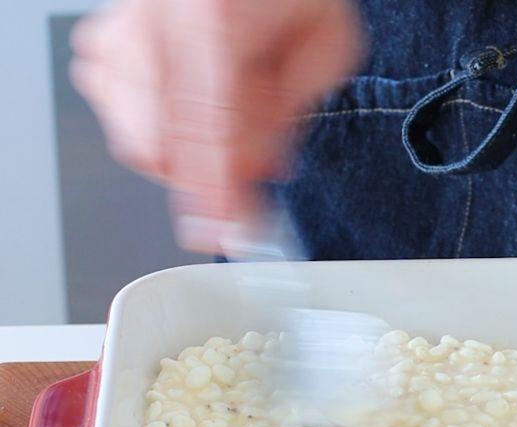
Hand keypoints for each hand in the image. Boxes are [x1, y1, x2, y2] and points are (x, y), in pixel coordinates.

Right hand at [70, 0, 362, 252]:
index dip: (212, 190)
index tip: (222, 231)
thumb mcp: (326, 44)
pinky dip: (160, 125)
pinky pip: (118, 109)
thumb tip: (257, 171)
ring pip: (134, 133)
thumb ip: (290, 113)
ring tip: (235, 114)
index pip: (204, 127)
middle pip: (156, 139)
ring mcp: (121, 25)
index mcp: (213, 17)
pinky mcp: (106, 34)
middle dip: (208, 174)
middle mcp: (154, 18)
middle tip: (257, 164)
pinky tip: (199, 101)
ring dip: (188, 150)